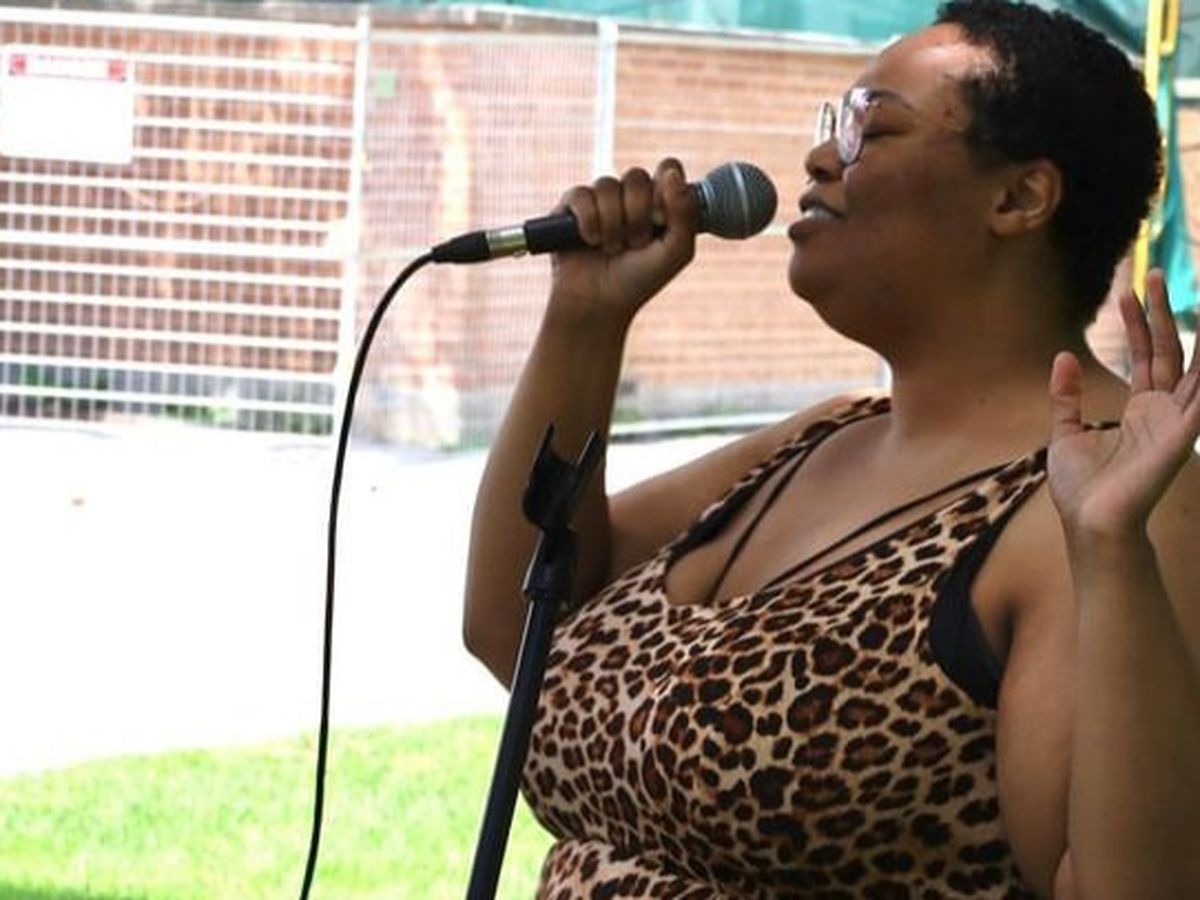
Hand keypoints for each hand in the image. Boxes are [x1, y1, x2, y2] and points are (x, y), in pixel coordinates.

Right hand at [548, 158, 699, 326]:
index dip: (665, 190)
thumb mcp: (676, 251)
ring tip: (611, 249)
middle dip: (638, 216)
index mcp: (658, 201)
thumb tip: (672, 172)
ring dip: (613, 225)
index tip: (662, 221)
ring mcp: (598, 199)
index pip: (667, 168)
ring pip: (608, 185)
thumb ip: (685, 213)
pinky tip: (590, 241)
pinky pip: (581, 195)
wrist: (600, 304)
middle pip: (637, 177)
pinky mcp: (570, 207)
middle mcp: (628, 196)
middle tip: (635, 244)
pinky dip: (589, 221)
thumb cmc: (640, 280)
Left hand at [1048, 269, 1199, 537]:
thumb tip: (1064, 356)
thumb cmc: (1082, 488)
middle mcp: (1164, 410)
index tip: (1127, 292)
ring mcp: (1176, 421)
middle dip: (1161, 313)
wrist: (1091, 522)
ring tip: (1192, 293)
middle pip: (1169, 350)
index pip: (1146, 356)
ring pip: (1195, 366)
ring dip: (1198, 332)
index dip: (1138, 324)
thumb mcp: (1066, 432)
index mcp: (1141, 409)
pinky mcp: (1183, 435)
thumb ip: (1066, 396)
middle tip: (1152, 274)